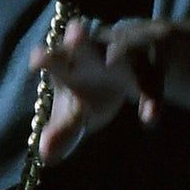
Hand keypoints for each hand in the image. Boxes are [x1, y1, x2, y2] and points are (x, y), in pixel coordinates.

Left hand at [30, 18, 171, 165]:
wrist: (135, 63)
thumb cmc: (93, 89)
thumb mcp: (77, 112)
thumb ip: (62, 132)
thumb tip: (44, 155)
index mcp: (69, 62)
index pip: (55, 57)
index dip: (46, 57)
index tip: (36, 61)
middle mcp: (94, 53)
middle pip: (84, 44)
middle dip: (78, 39)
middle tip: (75, 33)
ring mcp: (125, 53)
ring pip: (123, 49)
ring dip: (119, 51)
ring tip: (112, 59)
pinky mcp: (152, 64)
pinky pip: (153, 79)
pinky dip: (152, 97)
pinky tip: (149, 118)